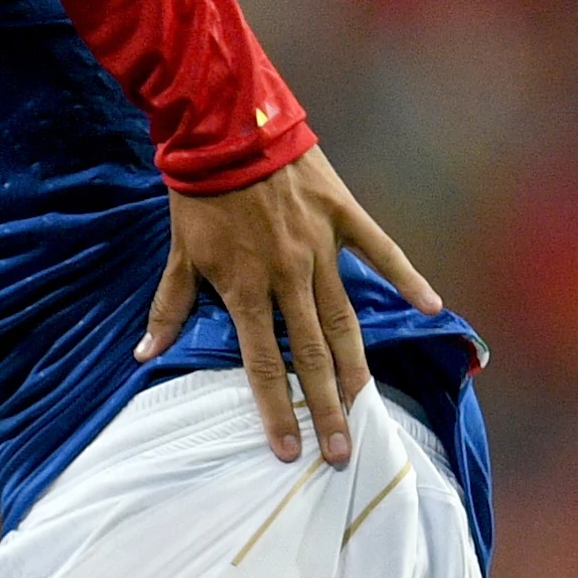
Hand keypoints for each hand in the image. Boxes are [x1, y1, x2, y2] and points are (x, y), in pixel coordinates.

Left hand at [137, 148, 438, 465]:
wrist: (221, 126)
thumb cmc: (197, 193)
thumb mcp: (179, 253)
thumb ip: (169, 307)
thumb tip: (144, 354)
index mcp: (245, 288)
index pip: (263, 364)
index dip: (275, 410)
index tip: (287, 451)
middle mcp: (287, 276)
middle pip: (311, 354)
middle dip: (326, 407)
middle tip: (342, 452)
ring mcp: (319, 247)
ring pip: (345, 318)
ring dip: (357, 366)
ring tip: (370, 406)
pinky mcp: (342, 216)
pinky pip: (381, 252)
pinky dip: (407, 278)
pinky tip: (432, 307)